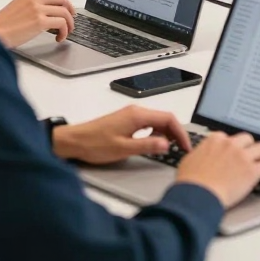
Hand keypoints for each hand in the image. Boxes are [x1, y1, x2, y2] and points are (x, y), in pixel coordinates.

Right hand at [0, 0, 75, 47]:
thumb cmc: (0, 27)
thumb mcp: (17, 9)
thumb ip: (32, 8)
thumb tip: (48, 15)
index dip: (65, 4)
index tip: (68, 11)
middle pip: (63, 1)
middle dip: (71, 12)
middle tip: (71, 22)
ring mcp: (38, 9)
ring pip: (64, 13)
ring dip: (68, 25)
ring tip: (65, 33)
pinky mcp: (40, 21)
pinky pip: (61, 24)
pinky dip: (64, 31)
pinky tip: (58, 38)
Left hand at [53, 106, 191, 164]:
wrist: (73, 141)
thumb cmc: (94, 145)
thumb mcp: (123, 149)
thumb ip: (147, 146)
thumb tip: (167, 144)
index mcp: (138, 115)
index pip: (168, 119)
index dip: (180, 132)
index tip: (186, 146)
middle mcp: (136, 111)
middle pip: (165, 118)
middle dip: (175, 133)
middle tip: (181, 149)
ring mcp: (131, 114)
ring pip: (157, 120)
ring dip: (166, 133)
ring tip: (170, 148)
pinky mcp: (126, 120)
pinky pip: (148, 123)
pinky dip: (156, 132)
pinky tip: (154, 143)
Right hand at [177, 131, 259, 208]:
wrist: (196, 196)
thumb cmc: (190, 183)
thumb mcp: (189, 161)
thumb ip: (199, 153)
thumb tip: (200, 154)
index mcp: (216, 140)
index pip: (231, 138)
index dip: (236, 146)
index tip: (238, 152)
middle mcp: (231, 144)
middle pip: (248, 140)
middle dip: (251, 148)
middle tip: (253, 157)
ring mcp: (242, 156)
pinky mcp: (252, 170)